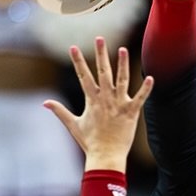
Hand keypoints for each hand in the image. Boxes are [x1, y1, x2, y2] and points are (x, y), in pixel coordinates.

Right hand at [44, 37, 153, 171]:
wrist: (106, 157)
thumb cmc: (90, 142)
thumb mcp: (73, 125)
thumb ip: (60, 111)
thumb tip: (45, 103)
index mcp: (92, 100)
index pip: (83, 76)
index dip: (78, 61)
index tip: (73, 47)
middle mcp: (105, 99)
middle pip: (103, 72)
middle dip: (101, 54)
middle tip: (99, 38)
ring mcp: (119, 104)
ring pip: (122, 80)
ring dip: (122, 64)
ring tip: (122, 49)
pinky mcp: (131, 112)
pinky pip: (140, 98)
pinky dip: (145, 89)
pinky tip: (151, 78)